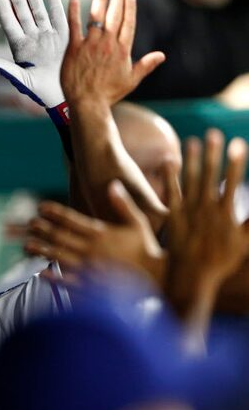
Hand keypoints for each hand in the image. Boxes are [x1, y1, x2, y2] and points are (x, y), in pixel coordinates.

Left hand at [0, 0, 67, 108]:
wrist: (62, 93)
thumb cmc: (38, 90)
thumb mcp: (21, 80)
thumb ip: (6, 69)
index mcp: (19, 48)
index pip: (10, 25)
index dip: (5, 11)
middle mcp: (32, 38)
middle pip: (23, 13)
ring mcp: (47, 35)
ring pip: (39, 10)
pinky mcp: (63, 36)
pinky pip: (58, 17)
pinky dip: (55, 4)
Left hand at [26, 181, 163, 282]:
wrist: (159, 279)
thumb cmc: (148, 249)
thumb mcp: (139, 223)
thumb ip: (123, 204)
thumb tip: (112, 184)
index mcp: (101, 233)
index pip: (72, 219)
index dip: (54, 212)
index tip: (40, 207)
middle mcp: (92, 250)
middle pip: (60, 237)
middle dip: (42, 229)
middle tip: (28, 223)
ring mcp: (90, 269)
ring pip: (59, 258)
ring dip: (42, 251)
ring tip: (26, 247)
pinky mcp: (92, 286)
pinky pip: (68, 281)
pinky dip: (54, 277)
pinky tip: (41, 273)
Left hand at [61, 0, 164, 105]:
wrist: (88, 103)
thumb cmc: (109, 94)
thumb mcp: (131, 80)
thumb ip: (146, 65)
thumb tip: (162, 56)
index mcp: (122, 50)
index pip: (128, 23)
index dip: (129, 7)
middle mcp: (108, 44)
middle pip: (115, 15)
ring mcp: (91, 45)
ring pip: (97, 16)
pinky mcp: (74, 48)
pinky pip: (74, 26)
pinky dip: (74, 12)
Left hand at [165, 129, 248, 291]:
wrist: (191, 276)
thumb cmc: (222, 260)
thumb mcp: (244, 242)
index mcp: (224, 213)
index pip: (232, 182)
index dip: (236, 162)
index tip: (239, 142)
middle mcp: (205, 210)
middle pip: (209, 176)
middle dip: (212, 154)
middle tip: (214, 133)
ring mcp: (187, 212)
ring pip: (189, 181)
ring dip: (191, 160)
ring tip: (192, 140)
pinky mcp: (172, 217)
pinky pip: (170, 193)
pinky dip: (170, 177)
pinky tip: (169, 161)